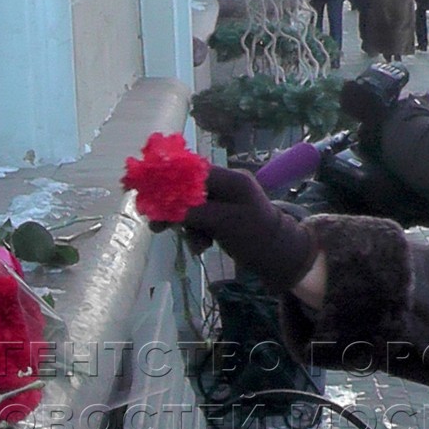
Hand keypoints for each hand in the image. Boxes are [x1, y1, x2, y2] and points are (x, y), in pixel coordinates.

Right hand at [155, 167, 320, 292]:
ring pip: (191, 207)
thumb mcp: (224, 223)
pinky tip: (201, 247)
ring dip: (186, 226)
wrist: (280, 259)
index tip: (148, 192)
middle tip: (155, 225)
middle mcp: (226, 185)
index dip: (168, 179)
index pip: (192, 170)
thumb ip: (194, 211)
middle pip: (188, 189)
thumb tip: (163, 204)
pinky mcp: (221, 217)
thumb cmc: (256, 237)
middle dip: (173, 208)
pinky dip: (196, 233)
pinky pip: (199, 220)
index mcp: (231, 179)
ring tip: (194, 245)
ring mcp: (224, 201)